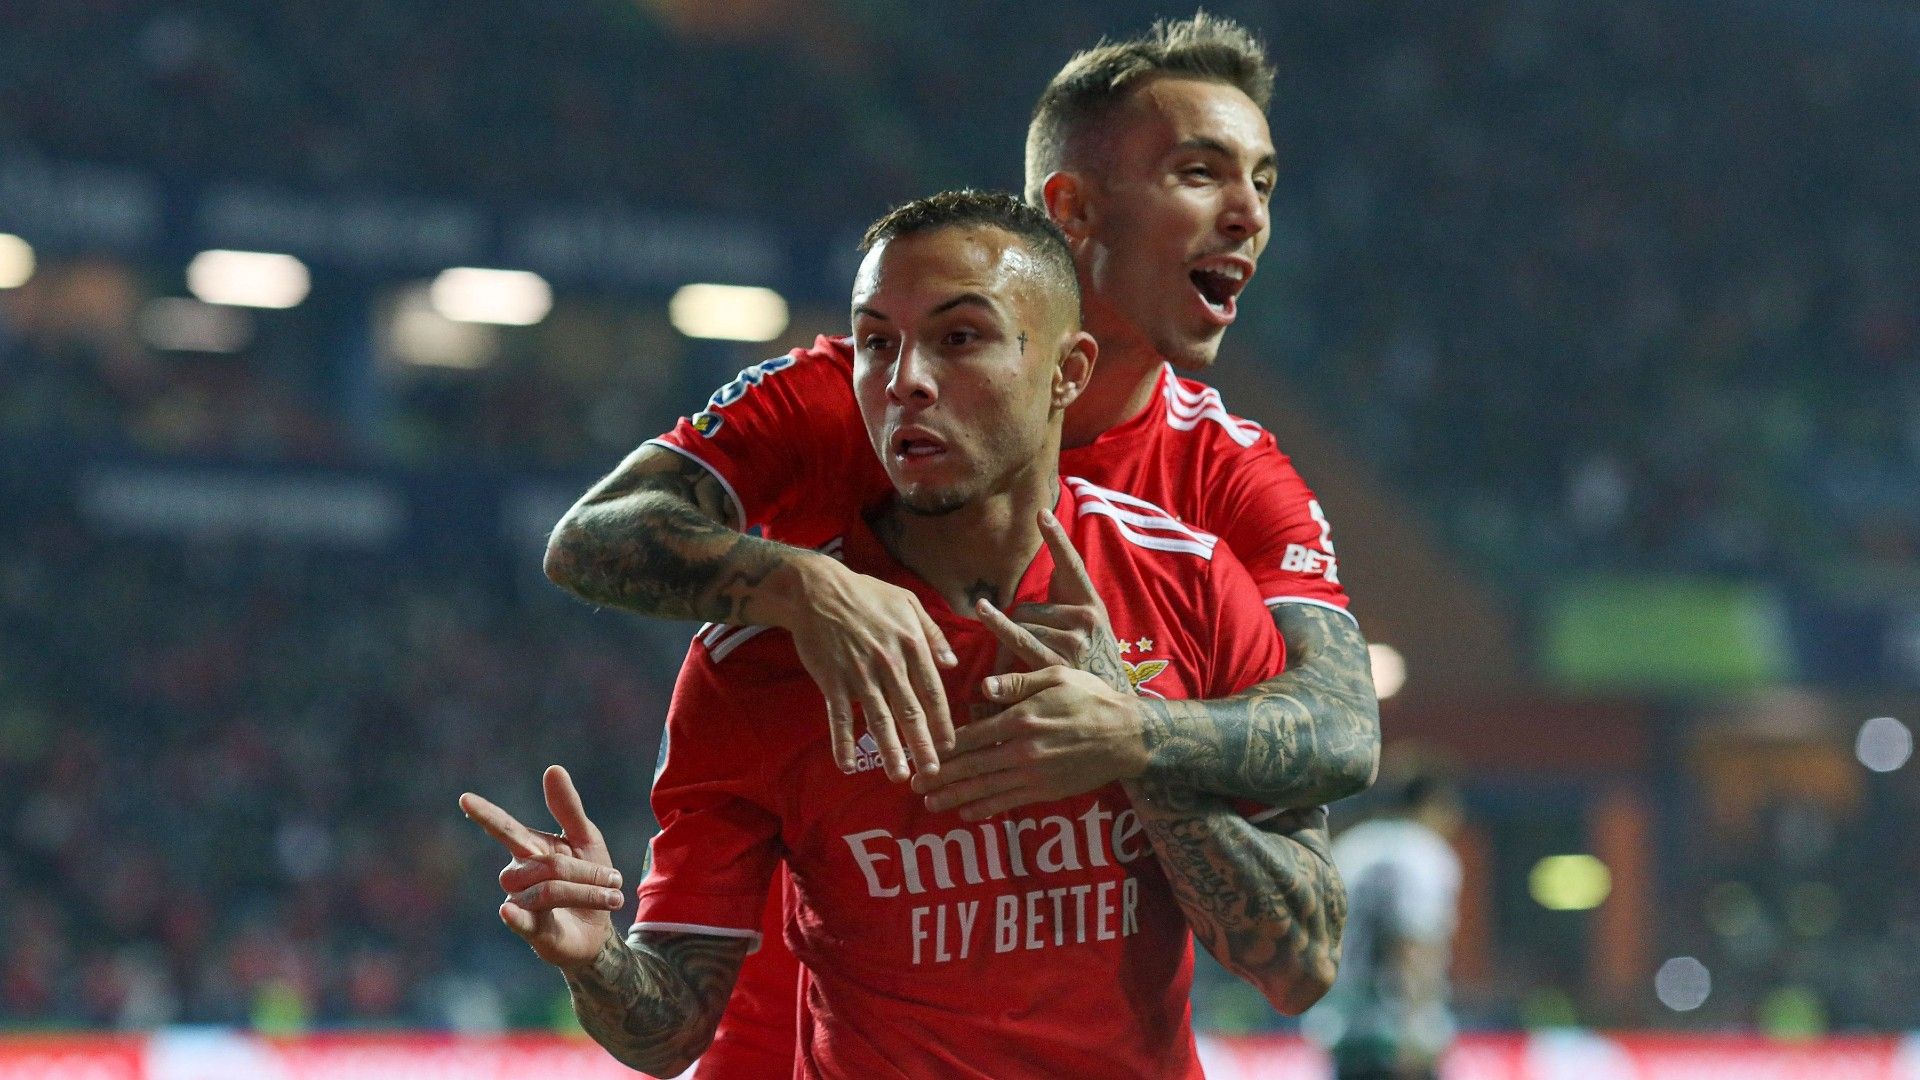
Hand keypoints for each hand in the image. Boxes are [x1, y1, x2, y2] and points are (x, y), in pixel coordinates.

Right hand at [459, 765, 625, 970]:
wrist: (603, 926)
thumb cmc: (589, 879)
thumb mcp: (585, 839)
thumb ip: (568, 807)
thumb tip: (552, 768)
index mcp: (530, 849)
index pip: (505, 829)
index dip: (485, 814)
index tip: (465, 798)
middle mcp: (519, 875)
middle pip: (548, 865)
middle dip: (586, 871)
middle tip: (614, 879)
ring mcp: (522, 903)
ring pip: (549, 889)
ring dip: (587, 892)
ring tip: (613, 897)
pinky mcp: (530, 930)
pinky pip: (520, 920)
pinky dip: (515, 916)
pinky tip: (507, 911)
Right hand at [790, 555, 957, 782]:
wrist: (817, 590)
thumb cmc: (866, 594)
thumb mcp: (908, 602)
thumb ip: (932, 634)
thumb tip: (952, 664)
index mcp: (911, 645)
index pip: (932, 691)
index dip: (942, 721)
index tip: (951, 745)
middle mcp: (889, 663)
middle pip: (910, 711)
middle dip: (923, 744)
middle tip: (934, 772)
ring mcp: (859, 674)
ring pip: (879, 719)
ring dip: (890, 750)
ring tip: (899, 776)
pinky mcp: (832, 680)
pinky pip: (839, 717)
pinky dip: (843, 742)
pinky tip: (848, 766)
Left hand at [914, 664, 1149, 819]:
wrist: (1127, 736)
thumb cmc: (1090, 698)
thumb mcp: (1056, 676)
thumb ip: (1016, 682)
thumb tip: (981, 688)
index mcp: (1020, 719)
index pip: (969, 736)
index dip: (941, 746)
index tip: (920, 751)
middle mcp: (1022, 750)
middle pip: (970, 766)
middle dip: (939, 777)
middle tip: (913, 784)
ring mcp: (1034, 775)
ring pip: (985, 788)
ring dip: (954, 797)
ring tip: (929, 804)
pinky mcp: (1046, 791)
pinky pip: (1009, 802)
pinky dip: (985, 809)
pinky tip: (967, 813)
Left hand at [992, 508, 1131, 693]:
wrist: (1114, 705)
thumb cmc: (1093, 658)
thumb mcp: (1089, 623)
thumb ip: (1066, 595)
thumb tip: (1049, 572)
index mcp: (1091, 603)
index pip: (1072, 565)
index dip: (1057, 539)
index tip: (1042, 514)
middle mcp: (1086, 618)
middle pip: (1027, 606)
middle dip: (1014, 623)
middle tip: (1015, 642)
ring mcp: (1074, 642)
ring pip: (1022, 627)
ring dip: (1008, 644)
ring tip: (1010, 663)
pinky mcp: (1059, 667)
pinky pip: (1020, 648)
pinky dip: (1003, 656)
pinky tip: (992, 667)